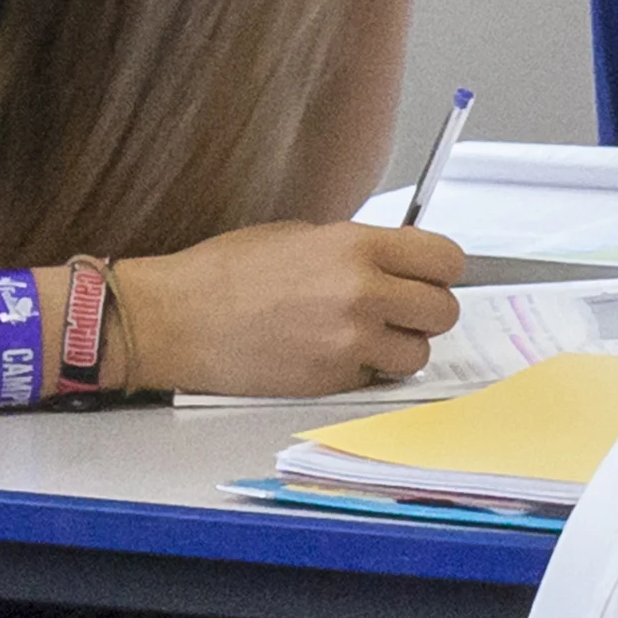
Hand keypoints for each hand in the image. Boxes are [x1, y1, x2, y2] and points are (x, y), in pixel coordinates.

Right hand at [110, 222, 465, 395]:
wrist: (172, 319)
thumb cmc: (223, 274)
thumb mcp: (299, 237)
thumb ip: (358, 250)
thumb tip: (399, 262)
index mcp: (356, 247)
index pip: (446, 259)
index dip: (440, 270)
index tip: (428, 275)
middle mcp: (362, 293)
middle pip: (443, 310)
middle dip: (426, 311)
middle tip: (400, 310)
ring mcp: (349, 341)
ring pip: (418, 353)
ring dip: (401, 347)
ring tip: (364, 336)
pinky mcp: (331, 380)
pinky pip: (377, 379)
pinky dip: (366, 371)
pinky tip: (333, 354)